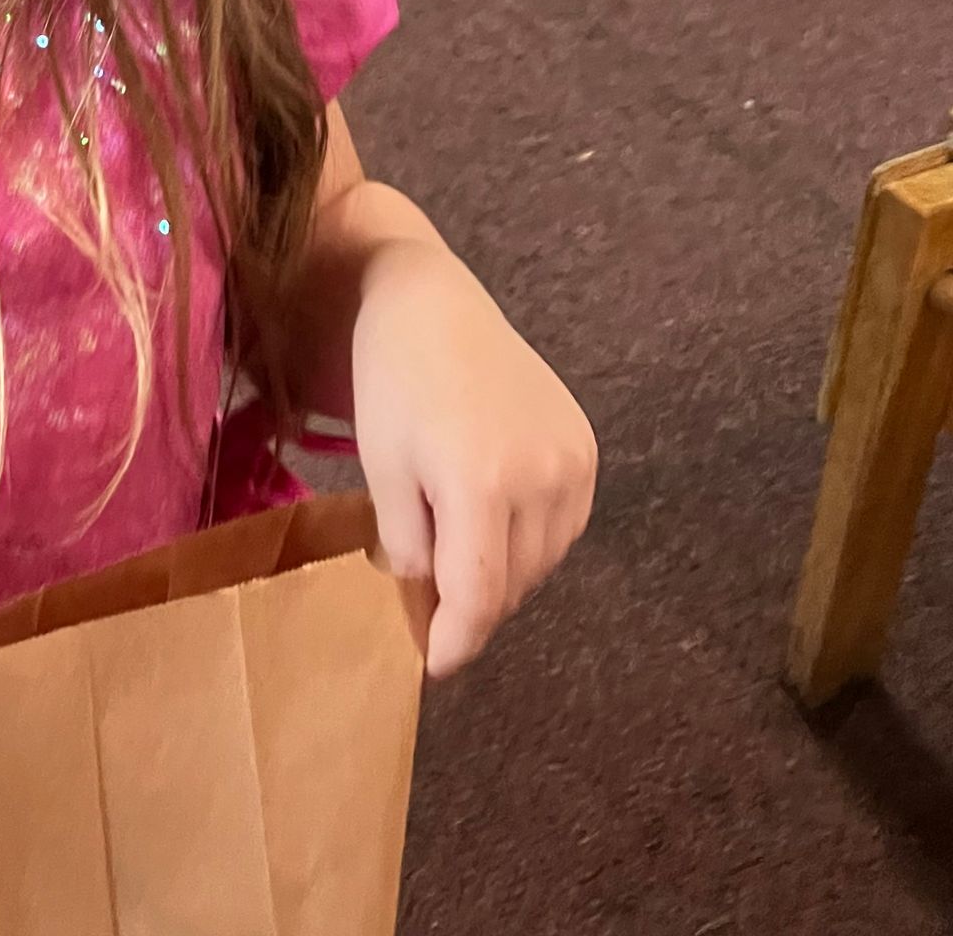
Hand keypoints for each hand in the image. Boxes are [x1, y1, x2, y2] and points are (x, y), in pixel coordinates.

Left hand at [350, 241, 595, 677]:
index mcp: (481, 483)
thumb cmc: (391, 382)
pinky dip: (530, 539)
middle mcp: (541, 476)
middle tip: (430, 602)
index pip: (478, 596)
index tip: (434, 665)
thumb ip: (408, 550)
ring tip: (456, 544)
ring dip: (502, 573)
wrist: (433, 304)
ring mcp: (572, 461)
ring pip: (541, 562)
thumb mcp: (383, 471)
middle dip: (471, 605)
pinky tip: (493, 516)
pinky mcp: (585, 447)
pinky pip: (563, 527)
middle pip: (511, 585)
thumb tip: (434, 609)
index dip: (456, 641)